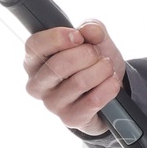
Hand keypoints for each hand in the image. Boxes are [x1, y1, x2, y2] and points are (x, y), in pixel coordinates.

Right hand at [23, 19, 125, 134]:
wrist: (107, 91)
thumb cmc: (92, 63)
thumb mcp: (94, 39)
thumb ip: (92, 28)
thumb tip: (90, 30)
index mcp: (34, 60)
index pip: (35, 46)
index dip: (57, 38)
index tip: (78, 36)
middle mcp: (37, 84)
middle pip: (58, 65)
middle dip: (86, 54)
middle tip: (98, 53)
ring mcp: (52, 104)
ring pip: (79, 82)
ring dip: (101, 70)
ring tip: (107, 67)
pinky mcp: (69, 118)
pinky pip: (92, 101)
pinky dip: (108, 88)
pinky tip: (111, 82)